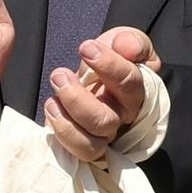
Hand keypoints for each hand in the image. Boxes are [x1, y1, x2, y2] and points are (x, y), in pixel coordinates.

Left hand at [44, 27, 156, 165]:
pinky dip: (62, 132)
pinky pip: (78, 152)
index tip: (86, 47)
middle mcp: (124, 118)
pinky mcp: (87, 147)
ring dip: (66, 120)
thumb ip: (130, 40)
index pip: (129, 82)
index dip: (108, 65)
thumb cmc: (110, 60)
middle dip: (77, 98)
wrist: (94, 78)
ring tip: (53, 96)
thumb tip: (129, 48)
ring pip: (91, 142)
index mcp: (139, 90)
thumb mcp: (122, 41)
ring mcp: (106, 137)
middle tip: (59, 75)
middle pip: (105, 120)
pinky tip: (53, 109)